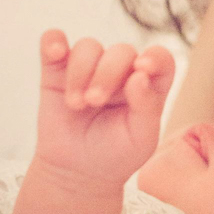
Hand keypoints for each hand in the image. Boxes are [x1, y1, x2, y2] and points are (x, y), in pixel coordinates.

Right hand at [35, 30, 174, 185]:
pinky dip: (53, 41)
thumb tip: (139, 75)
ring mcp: (89, 68)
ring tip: (76, 104)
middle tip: (94, 101)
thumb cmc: (117, 154)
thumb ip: (146, 106)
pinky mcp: (58, 71)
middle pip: (121, 51)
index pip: (160, 59)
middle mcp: (121, 71)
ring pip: (88, 47)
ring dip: (80, 71)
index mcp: (148, 84)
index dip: (155, 57)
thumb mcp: (141, 139)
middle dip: (106, 74)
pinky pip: (54, 42)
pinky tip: (56, 51)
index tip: (141, 69)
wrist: (77, 171)